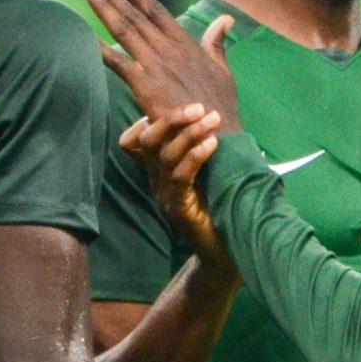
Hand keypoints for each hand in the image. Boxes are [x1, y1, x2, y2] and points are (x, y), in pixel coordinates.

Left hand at [85, 0, 242, 129]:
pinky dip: (99, 49)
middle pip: (135, 15)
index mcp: (185, 44)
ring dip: (105, 7)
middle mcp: (168, 49)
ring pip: (125, 30)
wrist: (219, 134)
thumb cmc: (222, 106)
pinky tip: (83, 37)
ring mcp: (156, 66)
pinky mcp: (146, 86)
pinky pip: (117, 63)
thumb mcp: (224, 69)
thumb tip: (226, 19)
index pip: (155, 10)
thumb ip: (217, 42)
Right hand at [124, 105, 232, 271]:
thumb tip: (214, 114)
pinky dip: (195, 155)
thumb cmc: (223, 207)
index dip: (145, 121)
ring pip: (165, 155)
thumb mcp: (211, 171)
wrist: (226, 253)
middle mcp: (156, 182)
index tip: (178, 109)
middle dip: (172, 119)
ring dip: (190, 132)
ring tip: (213, 120)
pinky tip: (212, 144)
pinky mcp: (178, 209)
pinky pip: (180, 176)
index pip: (134, 142)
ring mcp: (164, 196)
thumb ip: (204, 148)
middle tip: (200, 108)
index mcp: (159, 172)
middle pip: (147, 141)